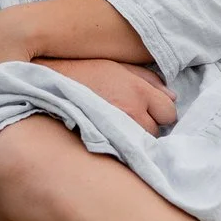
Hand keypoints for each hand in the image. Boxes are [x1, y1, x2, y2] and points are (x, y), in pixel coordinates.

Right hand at [40, 58, 176, 135]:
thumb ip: (148, 79)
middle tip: (131, 118)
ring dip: (135, 138)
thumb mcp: (118, 66)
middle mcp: (132, 113)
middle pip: (157, 131)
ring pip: (141, 144)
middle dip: (148, 125)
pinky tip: (111, 138)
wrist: (49, 84)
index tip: (150, 110)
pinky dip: (121, 147)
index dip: (161, 111)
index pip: (169, 112)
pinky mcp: (103, 143)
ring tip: (118, 128)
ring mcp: (117, 131)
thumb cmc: (84, 71)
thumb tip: (172, 96)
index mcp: (138, 92)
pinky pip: (124, 154)